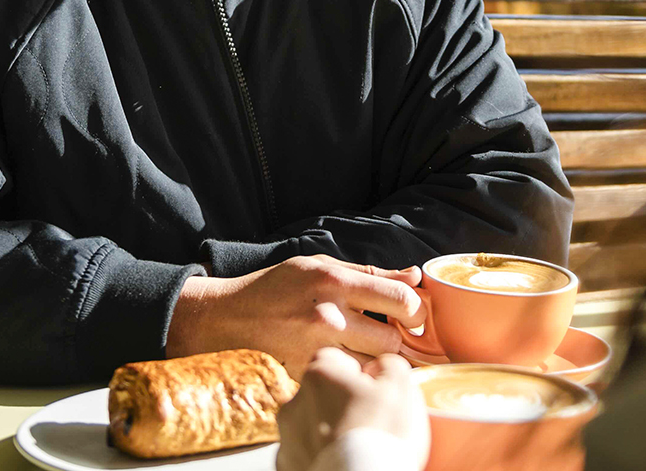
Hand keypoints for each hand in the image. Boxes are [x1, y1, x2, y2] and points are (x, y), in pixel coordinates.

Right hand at [166, 254, 425, 372]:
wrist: (229, 317)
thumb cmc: (278, 287)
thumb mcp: (321, 266)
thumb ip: (371, 274)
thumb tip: (415, 277)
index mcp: (335, 283)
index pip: (400, 301)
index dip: (416, 311)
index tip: (412, 315)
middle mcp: (328, 317)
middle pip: (392, 342)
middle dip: (397, 340)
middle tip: (390, 335)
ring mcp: (316, 349)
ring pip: (372, 366)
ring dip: (375, 360)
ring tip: (366, 349)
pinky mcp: (306, 373)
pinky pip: (346, 378)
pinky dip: (352, 374)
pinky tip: (343, 361)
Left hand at [276, 348, 428, 470]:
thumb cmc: (381, 437)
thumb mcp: (401, 387)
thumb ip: (388, 366)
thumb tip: (379, 367)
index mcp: (319, 376)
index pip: (334, 359)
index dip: (357, 375)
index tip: (372, 393)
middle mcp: (294, 403)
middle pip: (322, 394)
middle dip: (342, 404)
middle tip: (370, 425)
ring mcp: (288, 438)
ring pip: (312, 424)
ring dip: (330, 431)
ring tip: (358, 449)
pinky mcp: (287, 466)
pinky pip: (306, 453)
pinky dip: (322, 456)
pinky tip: (344, 463)